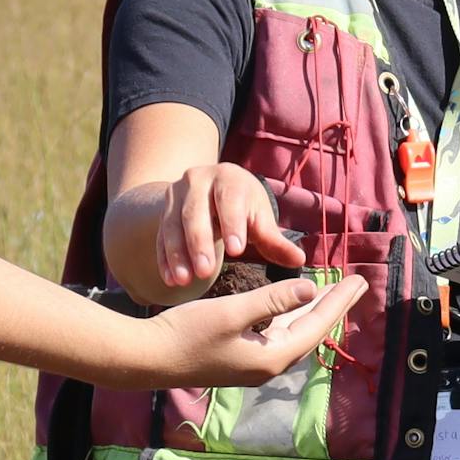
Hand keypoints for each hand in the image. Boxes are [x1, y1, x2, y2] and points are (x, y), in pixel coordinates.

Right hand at [138, 272, 369, 386]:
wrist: (148, 359)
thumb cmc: (187, 334)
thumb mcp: (233, 311)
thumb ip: (273, 300)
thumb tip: (311, 290)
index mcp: (272, 357)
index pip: (317, 325)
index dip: (339, 301)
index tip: (359, 281)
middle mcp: (268, 365)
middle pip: (311, 331)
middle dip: (333, 306)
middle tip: (356, 284)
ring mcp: (253, 364)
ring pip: (295, 333)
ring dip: (313, 311)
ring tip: (331, 291)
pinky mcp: (239, 359)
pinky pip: (278, 335)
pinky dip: (291, 316)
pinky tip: (293, 304)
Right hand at [151, 162, 302, 291]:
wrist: (209, 190)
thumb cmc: (242, 207)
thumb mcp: (258, 219)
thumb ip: (275, 241)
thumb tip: (299, 261)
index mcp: (228, 178)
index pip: (229, 199)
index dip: (232, 223)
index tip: (237, 250)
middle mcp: (198, 180)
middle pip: (196, 212)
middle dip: (200, 242)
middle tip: (205, 272)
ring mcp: (175, 195)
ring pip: (172, 224)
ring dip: (177, 254)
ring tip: (184, 280)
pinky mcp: (162, 213)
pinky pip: (160, 236)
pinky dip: (164, 259)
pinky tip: (170, 280)